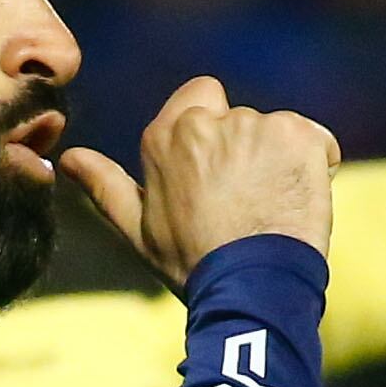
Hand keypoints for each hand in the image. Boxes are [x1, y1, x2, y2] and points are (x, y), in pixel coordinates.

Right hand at [62, 76, 341, 279]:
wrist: (249, 288)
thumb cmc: (192, 264)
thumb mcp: (137, 230)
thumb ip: (104, 187)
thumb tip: (67, 158)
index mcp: (166, 136)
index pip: (201, 97)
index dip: (215, 133)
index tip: (219, 176)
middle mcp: (209, 122)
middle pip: (242, 119)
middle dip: (249, 150)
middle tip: (246, 203)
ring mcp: (257, 126)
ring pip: (279, 132)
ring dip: (282, 161)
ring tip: (271, 209)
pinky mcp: (300, 136)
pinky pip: (318, 142)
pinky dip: (317, 166)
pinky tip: (298, 203)